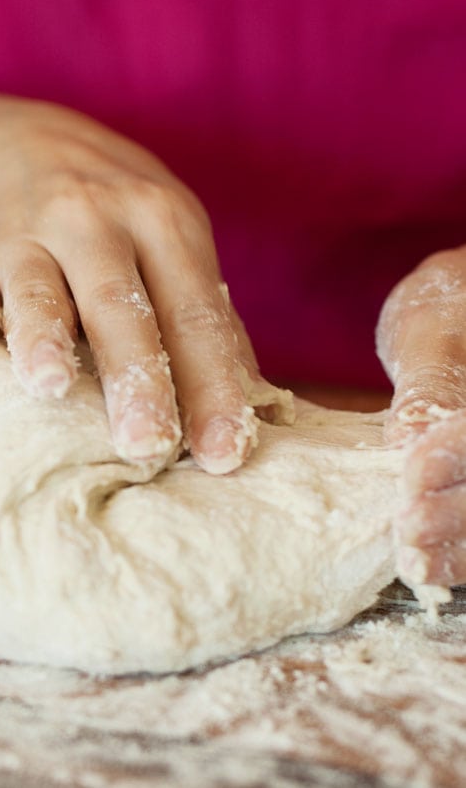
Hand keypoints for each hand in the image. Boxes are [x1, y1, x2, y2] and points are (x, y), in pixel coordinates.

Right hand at [0, 101, 275, 471]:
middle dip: (137, 377)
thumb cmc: (121, 220)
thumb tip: (253, 407)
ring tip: (51, 386)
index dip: (213, 384)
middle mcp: (94, 220)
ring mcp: (26, 234)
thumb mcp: (175, 242)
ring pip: (37, 290)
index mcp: (162, 222)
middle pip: (119, 305)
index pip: (195, 313)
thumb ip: (208, 320)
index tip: (223, 453)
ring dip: (42, 337)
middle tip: (149, 445)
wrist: (28, 148)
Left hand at [377, 246, 465, 586]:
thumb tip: (407, 441)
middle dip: (464, 516)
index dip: (460, 457)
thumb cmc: (452, 304)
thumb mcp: (436, 327)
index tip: (413, 475)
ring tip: (418, 564)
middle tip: (410, 536)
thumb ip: (430, 384)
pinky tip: (435, 564)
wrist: (464, 308)